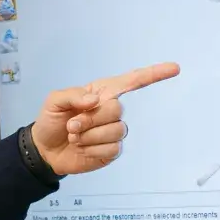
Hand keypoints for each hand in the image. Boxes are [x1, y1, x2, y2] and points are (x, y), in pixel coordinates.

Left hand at [30, 61, 179, 175]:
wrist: (45, 150)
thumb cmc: (50, 121)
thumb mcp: (54, 101)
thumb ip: (73, 95)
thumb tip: (95, 100)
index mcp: (102, 93)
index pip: (132, 81)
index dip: (154, 74)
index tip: (175, 68)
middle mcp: (111, 111)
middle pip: (117, 110)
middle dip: (90, 120)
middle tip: (72, 126)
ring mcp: (113, 131)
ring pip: (114, 131)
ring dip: (88, 136)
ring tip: (75, 137)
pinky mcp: (112, 150)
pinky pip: (111, 149)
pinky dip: (91, 150)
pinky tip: (82, 148)